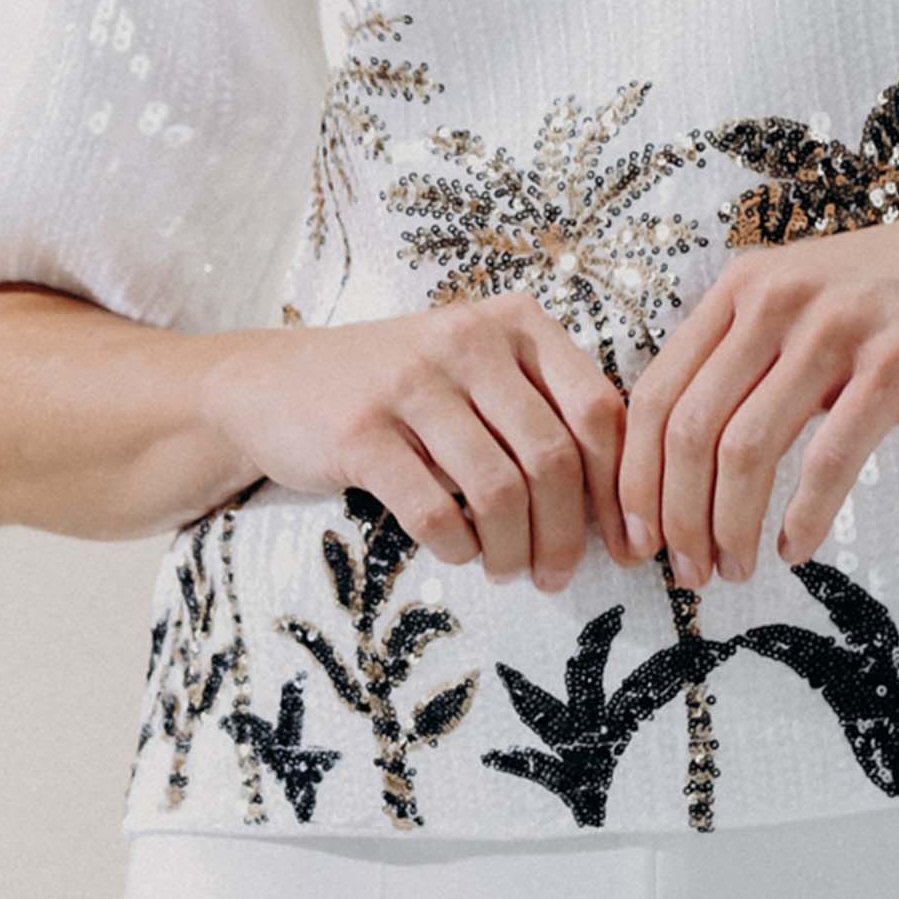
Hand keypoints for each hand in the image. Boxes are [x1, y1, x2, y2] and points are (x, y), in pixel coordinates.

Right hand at [198, 296, 625, 588]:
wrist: (271, 383)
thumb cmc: (400, 389)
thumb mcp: (478, 371)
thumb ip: (544, 411)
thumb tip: (622, 506)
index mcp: (514, 322)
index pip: (598, 409)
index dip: (621, 487)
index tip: (627, 543)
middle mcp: (468, 341)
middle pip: (553, 458)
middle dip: (567, 535)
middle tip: (556, 576)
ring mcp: (411, 383)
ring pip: (500, 492)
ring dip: (513, 551)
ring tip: (508, 570)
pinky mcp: (360, 432)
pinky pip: (436, 512)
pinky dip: (459, 549)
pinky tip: (458, 552)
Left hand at [612, 170, 898, 583]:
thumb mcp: (815, 294)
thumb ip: (756, 350)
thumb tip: (694, 450)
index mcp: (744, 286)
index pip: (658, 391)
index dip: (634, 475)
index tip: (634, 534)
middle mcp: (777, 301)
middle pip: (689, 428)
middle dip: (673, 515)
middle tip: (683, 570)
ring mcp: (836, 331)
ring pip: (746, 448)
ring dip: (729, 526)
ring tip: (733, 569)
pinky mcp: (896, 366)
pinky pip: (828, 459)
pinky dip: (803, 517)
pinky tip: (795, 548)